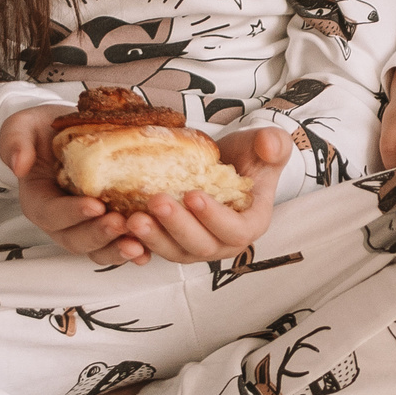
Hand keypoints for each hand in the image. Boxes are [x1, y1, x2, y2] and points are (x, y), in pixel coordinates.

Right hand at [0, 106, 148, 264]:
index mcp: (39, 200)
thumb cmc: (44, 131)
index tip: (95, 204)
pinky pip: (116, 245)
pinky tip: (149, 251)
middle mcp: (61, 221)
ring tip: (137, 245)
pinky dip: (132, 252)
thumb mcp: (23, 127)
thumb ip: (15, 142)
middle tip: (121, 223)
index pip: (51, 214)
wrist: (65, 133)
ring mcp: (84, 226)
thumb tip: (19, 164)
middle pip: (75, 239)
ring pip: (97, 250)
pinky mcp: (106, 226)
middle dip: (98, 234)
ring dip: (116, 251)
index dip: (72, 213)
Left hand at [127, 128, 290, 263]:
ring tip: (132, 218)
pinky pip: (157, 248)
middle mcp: (225, 242)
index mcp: (252, 223)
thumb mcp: (266, 143)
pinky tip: (122, 225)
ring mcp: (198, 245)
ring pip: (176, 251)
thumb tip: (268, 145)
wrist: (227, 162)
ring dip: (154, 238)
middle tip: (156, 200)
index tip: (192, 194)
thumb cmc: (249, 155)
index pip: (236, 230)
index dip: (214, 218)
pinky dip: (140, 242)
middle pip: (202, 245)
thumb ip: (274, 143)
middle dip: (177, 226)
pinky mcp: (175, 242)